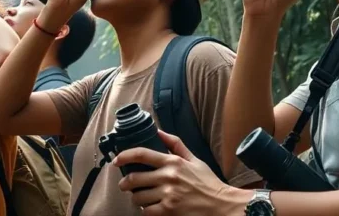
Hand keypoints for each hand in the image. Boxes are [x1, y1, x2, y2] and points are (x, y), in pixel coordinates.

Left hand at [115, 130, 250, 215]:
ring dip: (135, 198)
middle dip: (126, 183)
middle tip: (125, 185)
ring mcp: (168, 195)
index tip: (116, 161)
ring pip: (138, 196)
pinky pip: (146, 211)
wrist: (222, 206)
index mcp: (173, 162)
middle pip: (135, 178)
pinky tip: (149, 208)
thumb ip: (175, 145)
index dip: (124, 156)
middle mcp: (168, 177)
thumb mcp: (194, 160)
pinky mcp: (169, 211)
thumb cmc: (208, 183)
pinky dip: (145, 210)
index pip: (142, 154)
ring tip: (139, 198)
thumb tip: (158, 131)